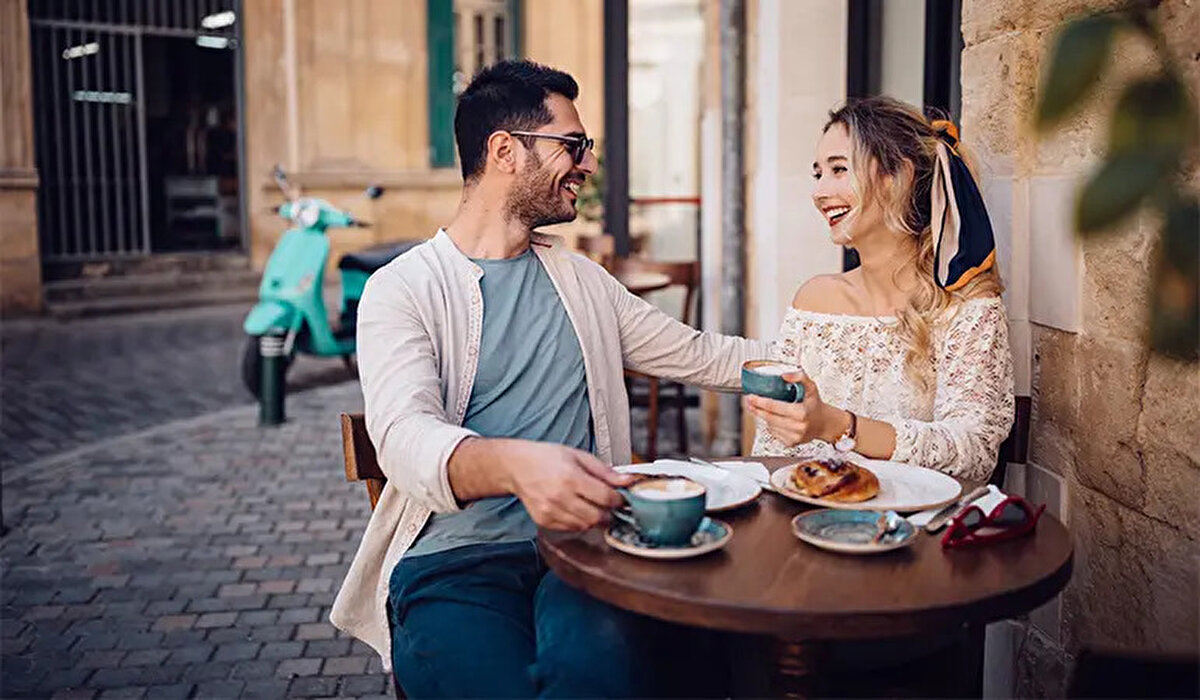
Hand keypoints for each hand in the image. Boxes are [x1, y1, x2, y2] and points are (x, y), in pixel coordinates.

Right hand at [499, 441, 635, 531]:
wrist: (516, 466)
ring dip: (595, 519)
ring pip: (586, 526)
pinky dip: (579, 522)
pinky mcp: (544, 521)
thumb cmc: (546, 458)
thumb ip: (605, 471)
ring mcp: (550, 511)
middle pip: (598, 517)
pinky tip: (576, 509)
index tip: (621, 498)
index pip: (606, 498)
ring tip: (592, 505)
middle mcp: (560, 497)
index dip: (619, 500)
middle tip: (609, 505)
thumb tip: (628, 481)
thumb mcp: (579, 456)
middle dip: (609, 512)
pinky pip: (571, 529)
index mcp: (571, 477)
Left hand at [743, 372, 845, 446]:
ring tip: (763, 409)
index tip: (751, 397)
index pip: (774, 407)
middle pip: (769, 418)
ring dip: (764, 417)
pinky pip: (774, 433)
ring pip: (770, 426)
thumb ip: (800, 377)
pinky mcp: (791, 443)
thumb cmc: (815, 405)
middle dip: (757, 409)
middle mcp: (798, 427)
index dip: (760, 402)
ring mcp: (794, 437)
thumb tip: (784, 375)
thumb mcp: (811, 387)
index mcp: (802, 413)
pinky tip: (776, 419)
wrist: (824, 423)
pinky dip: (771, 425)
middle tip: (749, 402)